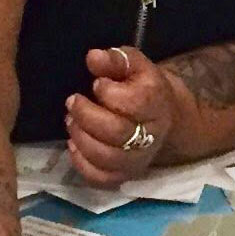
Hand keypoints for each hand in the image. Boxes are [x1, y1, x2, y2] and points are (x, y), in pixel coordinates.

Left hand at [66, 44, 180, 186]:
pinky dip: (81, 162)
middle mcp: (151, 135)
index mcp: (156, 102)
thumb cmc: (142, 87)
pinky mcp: (125, 175)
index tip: (96, 83)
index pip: (133, 102)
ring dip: (80, 137)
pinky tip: (74, 144)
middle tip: (72, 101)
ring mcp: (138, 159)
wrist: (163, 116)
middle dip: (86, 115)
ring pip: (106, 157)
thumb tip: (93, 57)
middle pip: (116, 132)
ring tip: (71, 121)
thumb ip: (115, 60)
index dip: (107, 91)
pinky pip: (100, 178)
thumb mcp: (134, 66)